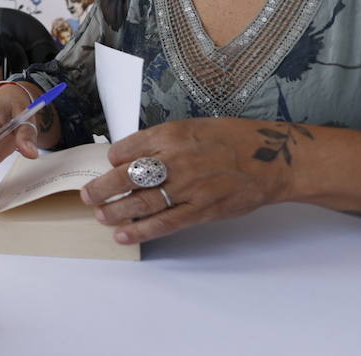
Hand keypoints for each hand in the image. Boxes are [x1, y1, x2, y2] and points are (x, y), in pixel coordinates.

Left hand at [78, 118, 295, 244]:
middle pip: (126, 177)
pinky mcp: (201, 210)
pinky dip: (140, 230)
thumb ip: (162, 140)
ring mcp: (188, 187)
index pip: (128, 147)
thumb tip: (132, 156)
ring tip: (100, 215)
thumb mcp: (193, 126)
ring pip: (141, 202)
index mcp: (171, 134)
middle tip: (87, 195)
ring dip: (115, 211)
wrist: (273, 158)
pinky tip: (123, 235)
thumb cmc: (233, 139)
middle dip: (102, 188)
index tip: (109, 165)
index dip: (113, 158)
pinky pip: (164, 223)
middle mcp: (175, 159)